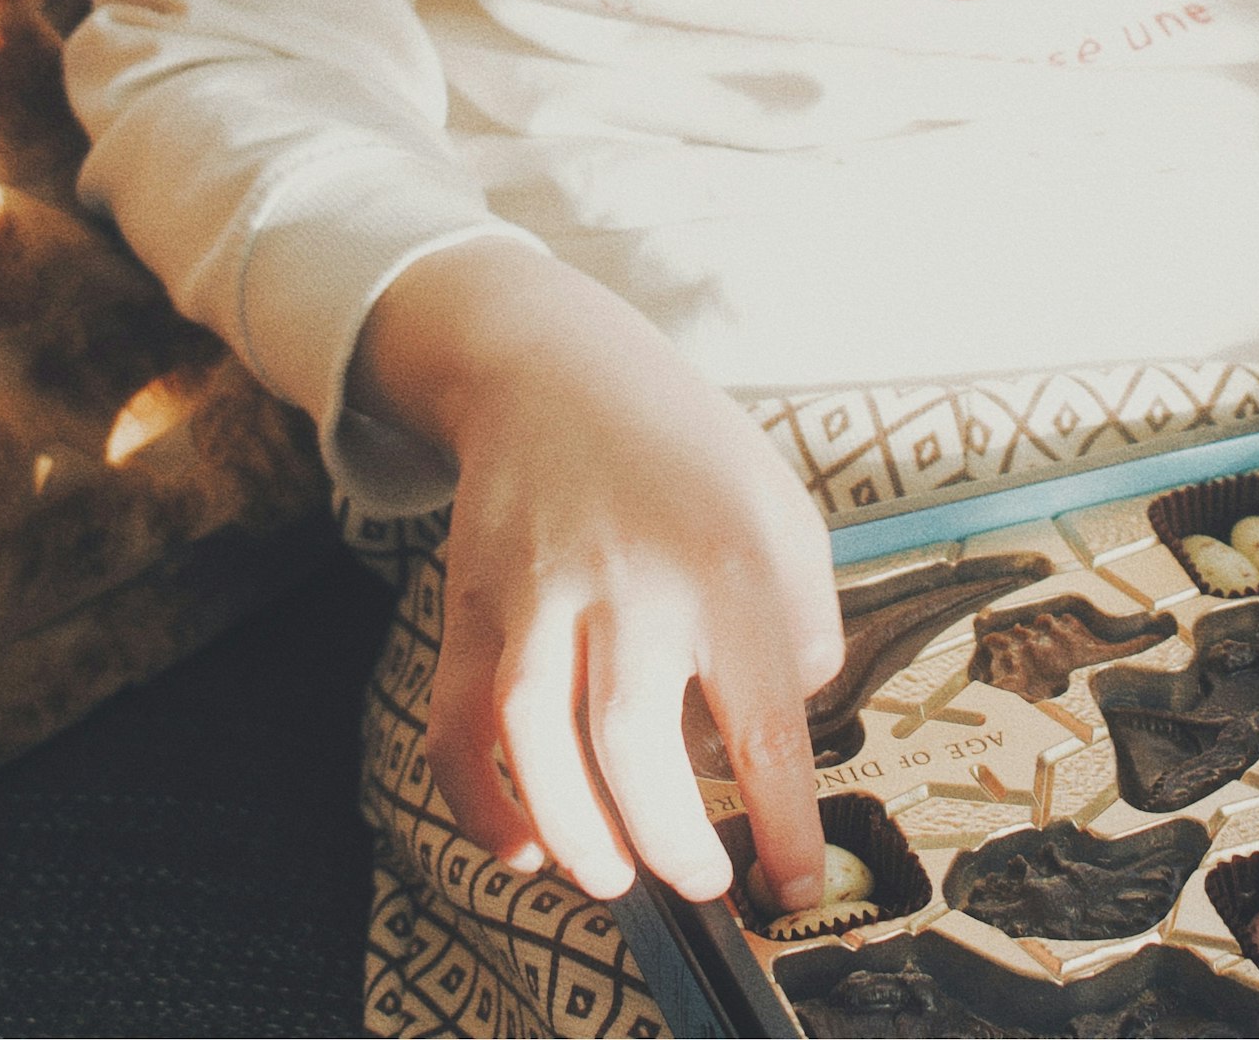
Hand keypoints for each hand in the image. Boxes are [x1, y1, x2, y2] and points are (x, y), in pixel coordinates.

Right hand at [351, 239, 844, 909]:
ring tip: (614, 878)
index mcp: (727, 566)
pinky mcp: (470, 609)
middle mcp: (628, 581)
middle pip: (635, 744)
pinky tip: (523, 845)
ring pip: (534, 738)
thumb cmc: (685, 455)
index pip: (764, 725)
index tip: (796, 889)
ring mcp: (536, 595)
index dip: (784, 828)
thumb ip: (800, 628)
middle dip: (671, 844)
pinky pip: (458, 725)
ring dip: (576, 833)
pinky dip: (480, 801)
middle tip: (702, 883)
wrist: (554, 370)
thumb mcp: (783, 516)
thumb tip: (784, 731)